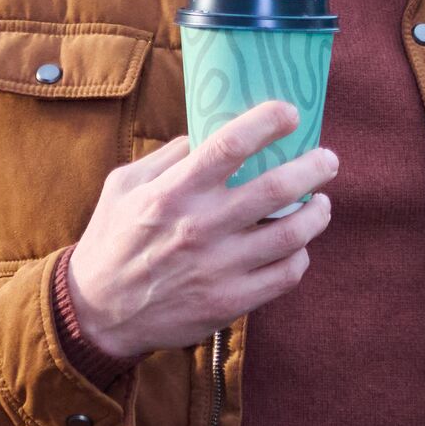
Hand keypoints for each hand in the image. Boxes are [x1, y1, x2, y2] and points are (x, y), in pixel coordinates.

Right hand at [61, 102, 336, 361]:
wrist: (96, 313)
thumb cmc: (111, 240)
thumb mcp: (123, 187)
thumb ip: (167, 158)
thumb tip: (207, 133)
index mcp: (172, 193)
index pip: (229, 145)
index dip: (267, 122)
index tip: (289, 113)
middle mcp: (199, 228)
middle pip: (277, 188)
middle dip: (314, 167)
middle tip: (328, 159)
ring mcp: (218, 268)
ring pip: (292, 234)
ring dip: (318, 214)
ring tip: (322, 203)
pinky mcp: (230, 302)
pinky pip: (286, 275)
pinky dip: (300, 255)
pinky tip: (298, 245)